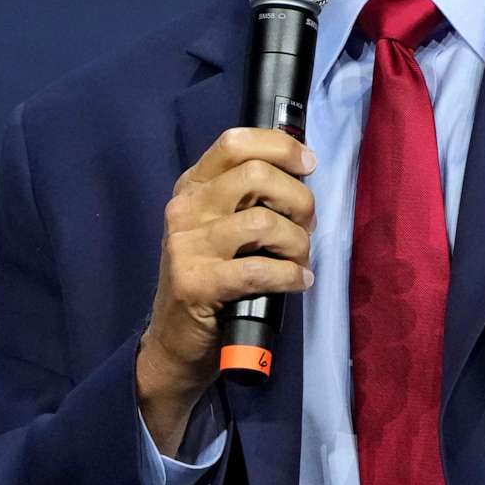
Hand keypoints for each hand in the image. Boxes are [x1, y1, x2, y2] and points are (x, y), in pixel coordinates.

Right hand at [138, 127, 316, 452]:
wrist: (175, 342)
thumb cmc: (212, 280)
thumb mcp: (221, 228)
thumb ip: (249, 199)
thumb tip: (303, 178)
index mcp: (193, 186)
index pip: (236, 142)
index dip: (281, 147)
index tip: (308, 165)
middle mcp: (185, 208)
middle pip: (257, 176)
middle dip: (299, 200)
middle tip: (306, 226)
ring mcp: (186, 245)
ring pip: (264, 222)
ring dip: (298, 243)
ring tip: (299, 261)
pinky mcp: (196, 283)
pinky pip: (259, 269)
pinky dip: (290, 276)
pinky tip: (298, 283)